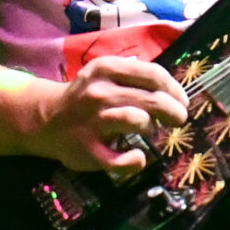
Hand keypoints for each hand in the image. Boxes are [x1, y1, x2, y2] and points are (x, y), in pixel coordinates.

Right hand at [28, 55, 186, 176]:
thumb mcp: (106, 75)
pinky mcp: (87, 150)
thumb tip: (172, 90)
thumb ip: (135, 76)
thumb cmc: (87, 97)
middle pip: (150, 98)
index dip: (174, 89)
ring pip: (136, 120)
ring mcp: (91, 122)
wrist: (47, 120)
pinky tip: (137, 157)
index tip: (182, 100)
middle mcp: (98, 92)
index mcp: (106, 69)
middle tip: (178, 119)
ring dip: (151, 127)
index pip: (152, 74)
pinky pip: (119, 160)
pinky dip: (134, 160)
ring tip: (151, 130)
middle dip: (172, 110)